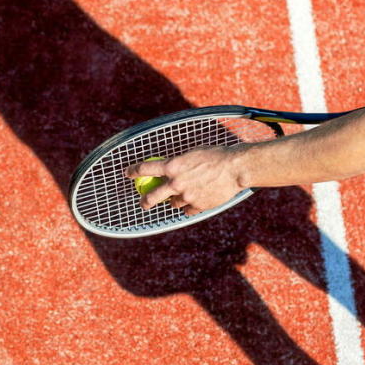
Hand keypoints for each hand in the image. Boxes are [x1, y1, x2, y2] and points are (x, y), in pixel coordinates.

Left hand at [125, 146, 243, 214]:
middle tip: (143, 203)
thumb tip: (168, 167)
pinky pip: (188, 210)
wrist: (235, 169)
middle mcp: (176, 183)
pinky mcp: (198, 206)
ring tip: (184, 194)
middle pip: (152, 196)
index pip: (145, 168)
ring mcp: (186, 196)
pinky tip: (197, 199)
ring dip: (175, 200)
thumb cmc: (216, 156)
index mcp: (172, 166)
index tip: (128, 173)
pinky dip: (190, 206)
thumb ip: (179, 163)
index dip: (134, 171)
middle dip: (145, 201)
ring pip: (173, 203)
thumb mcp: (192, 154)